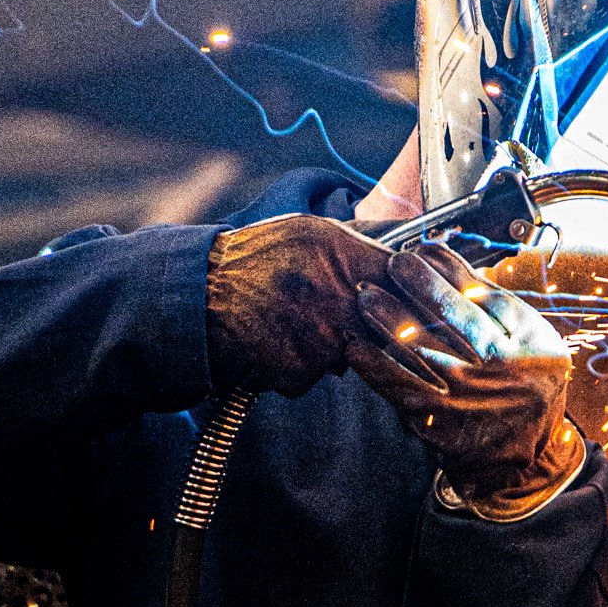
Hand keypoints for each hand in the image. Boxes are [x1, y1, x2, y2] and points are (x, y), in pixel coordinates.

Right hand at [206, 213, 393, 396]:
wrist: (196, 298)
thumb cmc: (253, 260)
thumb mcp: (306, 232)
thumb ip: (360, 240)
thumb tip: (411, 241)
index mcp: (337, 252)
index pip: (404, 278)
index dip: (408, 291)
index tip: (403, 297)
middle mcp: (332, 294)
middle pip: (386, 323)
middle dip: (373, 324)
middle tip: (341, 315)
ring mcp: (318, 337)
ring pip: (354, 353)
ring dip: (335, 347)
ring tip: (298, 324)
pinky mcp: (301, 370)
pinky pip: (318, 374)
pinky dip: (303, 365)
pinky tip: (280, 343)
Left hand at [347, 239, 585, 521]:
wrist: (520, 458)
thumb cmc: (523, 389)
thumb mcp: (535, 346)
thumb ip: (501, 310)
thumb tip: (449, 261)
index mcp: (528, 341)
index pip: (485, 295)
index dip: (451, 269)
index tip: (426, 250)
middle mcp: (501, 365)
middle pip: (453, 315)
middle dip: (418, 283)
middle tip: (394, 263)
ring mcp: (469, 393)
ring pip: (422, 346)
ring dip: (388, 318)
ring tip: (365, 295)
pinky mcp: (441, 418)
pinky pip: (401, 386)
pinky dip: (375, 366)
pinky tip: (355, 346)